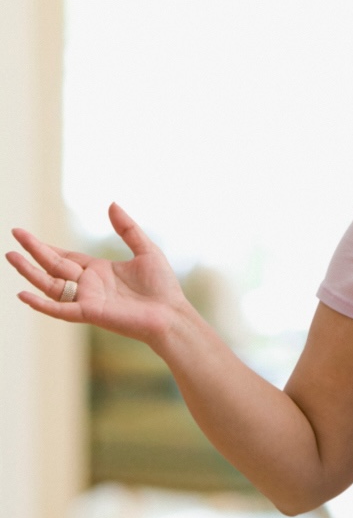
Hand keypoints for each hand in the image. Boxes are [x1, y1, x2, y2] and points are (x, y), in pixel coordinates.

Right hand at [6, 203, 189, 348]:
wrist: (171, 313)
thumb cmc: (162, 286)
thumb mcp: (146, 250)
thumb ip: (128, 229)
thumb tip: (112, 204)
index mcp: (99, 271)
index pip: (65, 257)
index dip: (46, 247)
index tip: (25, 236)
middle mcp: (88, 285)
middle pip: (53, 266)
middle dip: (33, 251)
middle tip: (14, 233)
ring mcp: (86, 299)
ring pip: (50, 285)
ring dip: (30, 271)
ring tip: (11, 256)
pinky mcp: (89, 313)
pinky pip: (60, 309)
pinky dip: (41, 304)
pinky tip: (23, 295)